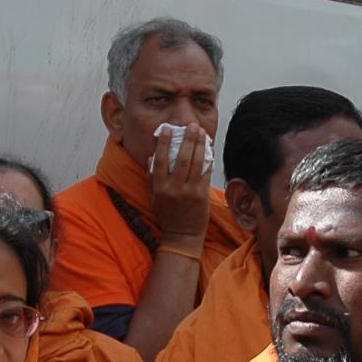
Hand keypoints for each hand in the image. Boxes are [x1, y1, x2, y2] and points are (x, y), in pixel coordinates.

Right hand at [149, 123, 215, 243]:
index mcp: (160, 188)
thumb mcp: (154, 197)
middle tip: (191, 125)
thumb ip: (152, 178)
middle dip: (188, 139)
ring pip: (196, 163)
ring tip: (202, 132)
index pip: (161, 160)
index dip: (164, 143)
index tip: (167, 129)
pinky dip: (209, 160)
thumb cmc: (167, 215)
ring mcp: (190, 192)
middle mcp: (174, 189)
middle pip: (182, 158)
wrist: (182, 236)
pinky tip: (209, 149)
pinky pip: (206, 173)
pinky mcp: (202, 195)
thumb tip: (152, 156)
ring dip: (200, 145)